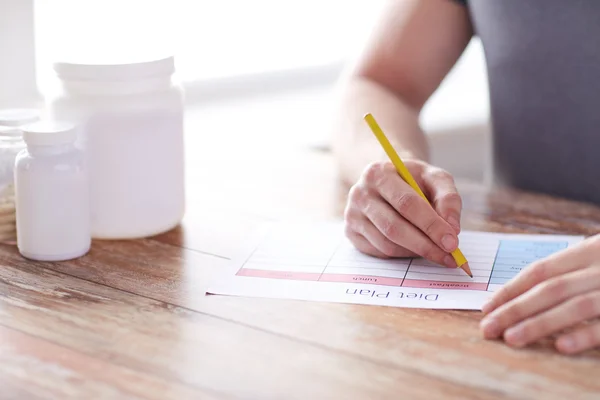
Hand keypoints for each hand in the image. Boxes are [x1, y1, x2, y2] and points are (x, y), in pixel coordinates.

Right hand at [344, 159, 461, 266]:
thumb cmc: (414, 180)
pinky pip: (380, 252)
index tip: (452, 242)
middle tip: (449, 258)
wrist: (389, 180)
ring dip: (415, 252)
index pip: (407, 203)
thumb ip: (448, 198)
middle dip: (425, 245)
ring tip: (436, 251)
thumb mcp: (434, 178)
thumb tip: (452, 229)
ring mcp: (351, 214)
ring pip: (387, 244)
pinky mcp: (351, 232)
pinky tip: (414, 247)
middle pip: (394, 227)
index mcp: (378, 173)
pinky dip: (402, 254)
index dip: (431, 225)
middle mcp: (359, 193)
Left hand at [480, 235, 599, 353]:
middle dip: (515, 309)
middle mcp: (599, 268)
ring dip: (539, 323)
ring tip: (511, 338)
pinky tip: (560, 346)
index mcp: (588, 252)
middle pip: (550, 288)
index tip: (486, 308)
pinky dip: (583, 334)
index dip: (510, 289)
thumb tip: (527, 295)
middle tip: (487, 328)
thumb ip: (571, 273)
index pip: (540, 271)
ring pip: (574, 305)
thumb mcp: (598, 258)